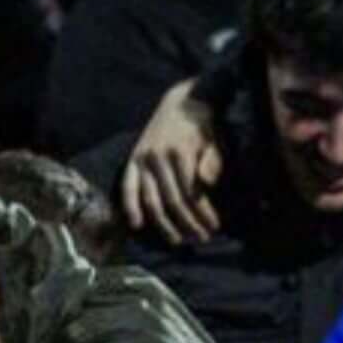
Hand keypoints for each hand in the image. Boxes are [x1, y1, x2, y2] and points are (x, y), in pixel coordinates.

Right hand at [121, 77, 223, 243]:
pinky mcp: (133, 160)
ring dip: (164, 224)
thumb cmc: (203, 125)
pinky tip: (137, 224)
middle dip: (188, 223)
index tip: (214, 227)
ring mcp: (143, 159)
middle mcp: (158, 156)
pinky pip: (128, 187)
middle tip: (201, 238)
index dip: (203, 213)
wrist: (181, 102)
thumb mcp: (215, 139)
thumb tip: (207, 184)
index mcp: (180, 152)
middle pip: (172, 200)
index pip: (192, 192)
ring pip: (151, 199)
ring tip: (178, 240)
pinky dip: (130, 206)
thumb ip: (212, 161)